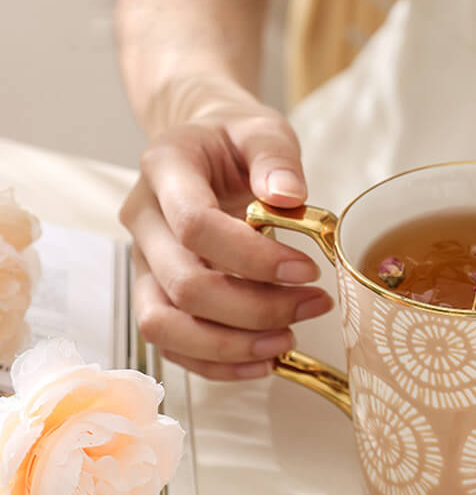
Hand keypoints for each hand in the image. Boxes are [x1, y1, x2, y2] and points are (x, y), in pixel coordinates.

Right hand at [121, 103, 332, 379]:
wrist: (204, 152)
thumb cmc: (234, 143)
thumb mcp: (261, 130)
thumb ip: (276, 157)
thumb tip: (289, 196)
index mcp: (165, 169)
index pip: (195, 226)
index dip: (253, 258)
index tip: (307, 269)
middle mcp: (143, 220)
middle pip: (184, 285)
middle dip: (256, 309)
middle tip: (313, 305)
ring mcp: (144, 263)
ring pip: (165, 326)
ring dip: (232, 345)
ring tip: (288, 340)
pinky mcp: (154, 294)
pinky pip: (172, 345)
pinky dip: (217, 363)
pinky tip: (264, 360)